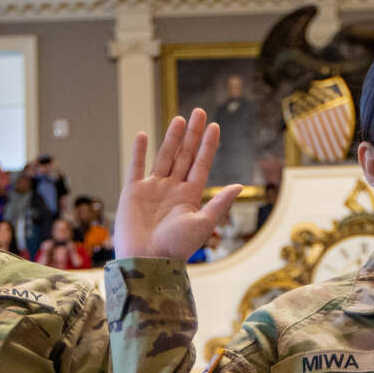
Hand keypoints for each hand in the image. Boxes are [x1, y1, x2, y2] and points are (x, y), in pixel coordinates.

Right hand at [112, 110, 242, 260]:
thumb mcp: (203, 224)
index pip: (201, 164)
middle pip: (185, 155)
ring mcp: (153, 189)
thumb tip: (240, 185)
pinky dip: (139, 151)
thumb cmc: (176, 248)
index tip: (215, 126)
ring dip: (172, 138)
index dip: (208, 145)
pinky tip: (143, 135)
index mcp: (190, 196)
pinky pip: (136, 167)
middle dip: (193, 135)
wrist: (146, 260)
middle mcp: (173, 189)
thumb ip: (220, 204)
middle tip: (199, 112)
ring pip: (164, 157)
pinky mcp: (133, 192)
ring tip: (180, 119)